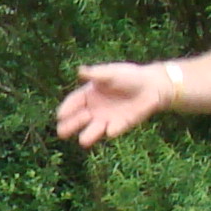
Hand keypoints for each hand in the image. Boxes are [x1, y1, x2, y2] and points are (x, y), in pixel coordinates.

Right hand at [54, 61, 174, 147]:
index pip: (72, 103)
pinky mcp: (119, 126)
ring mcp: (105, 120)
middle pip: (77, 121)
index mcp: (88, 95)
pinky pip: (113, 131)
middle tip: (62, 132)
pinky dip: (112, 131)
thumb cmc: (129, 76)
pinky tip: (110, 130)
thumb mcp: (111, 73)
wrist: (151, 86)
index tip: (60, 115)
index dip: (66, 109)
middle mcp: (93, 110)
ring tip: (83, 140)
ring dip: (88, 135)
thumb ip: (96, 74)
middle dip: (70, 126)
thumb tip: (80, 71)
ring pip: (91, 131)